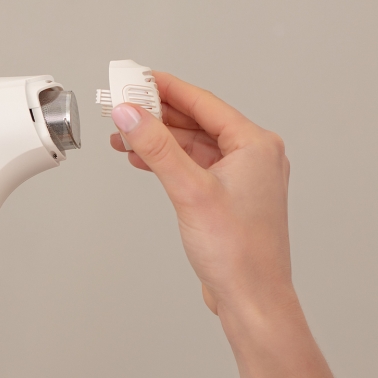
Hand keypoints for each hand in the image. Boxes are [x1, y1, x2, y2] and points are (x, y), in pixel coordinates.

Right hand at [110, 72, 377, 377]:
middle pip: (197, 121)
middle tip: (122, 106)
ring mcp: (243, 178)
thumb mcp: (189, 191)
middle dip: (157, 115)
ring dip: (160, 139)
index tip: (135, 78)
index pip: (202, 102)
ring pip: (194, 145)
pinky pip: (196, 166)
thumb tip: (132, 113)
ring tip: (124, 136)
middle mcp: (254, 156)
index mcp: (255, 144)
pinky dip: (170, 160)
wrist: (252, 300)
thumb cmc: (238, 253)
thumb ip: (157, 147)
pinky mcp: (229, 198)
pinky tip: (145, 160)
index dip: (165, 88)